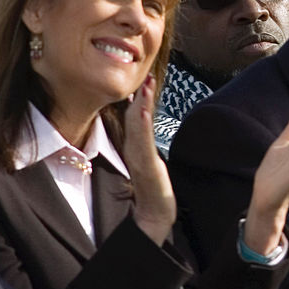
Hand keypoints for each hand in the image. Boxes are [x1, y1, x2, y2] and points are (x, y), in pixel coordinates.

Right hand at [124, 75, 175, 244]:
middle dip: (141, 95)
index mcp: (136, 147)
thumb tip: (146, 136)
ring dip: (141, 104)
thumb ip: (146, 148)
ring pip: (138, 126)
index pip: (136, 119)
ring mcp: (140, 156)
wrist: (154, 213)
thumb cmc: (153, 190)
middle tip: (145, 74)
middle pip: (135, 117)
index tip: (143, 81)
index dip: (139, 100)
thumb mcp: (150, 162)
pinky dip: (141, 125)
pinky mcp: (147, 164)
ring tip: (145, 86)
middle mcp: (135, 149)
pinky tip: (141, 112)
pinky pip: (143, 141)